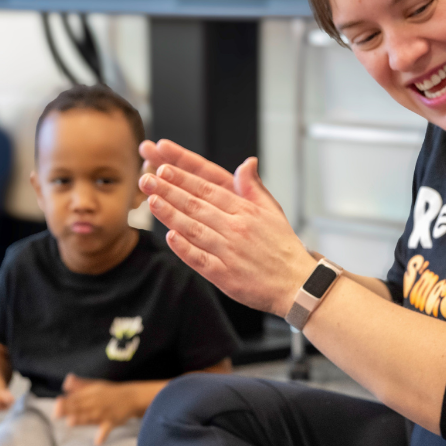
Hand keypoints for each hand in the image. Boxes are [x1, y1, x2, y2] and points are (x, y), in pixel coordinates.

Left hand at [52, 374, 141, 445]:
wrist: (132, 397)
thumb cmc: (111, 392)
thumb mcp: (95, 385)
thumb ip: (80, 384)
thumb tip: (65, 382)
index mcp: (90, 394)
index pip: (76, 398)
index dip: (66, 401)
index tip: (56, 403)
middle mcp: (95, 403)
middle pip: (80, 407)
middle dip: (69, 409)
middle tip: (56, 413)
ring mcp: (104, 413)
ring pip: (90, 417)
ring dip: (81, 419)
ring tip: (71, 422)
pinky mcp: (112, 422)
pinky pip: (107, 429)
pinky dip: (103, 435)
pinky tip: (97, 442)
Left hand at [137, 140, 314, 317]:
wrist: (297, 283)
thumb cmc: (282, 247)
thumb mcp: (272, 211)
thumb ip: (254, 187)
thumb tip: (247, 162)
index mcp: (246, 211)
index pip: (208, 189)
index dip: (184, 178)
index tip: (164, 168)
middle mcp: (236, 228)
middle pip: (196, 205)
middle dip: (169, 190)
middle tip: (147, 179)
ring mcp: (229, 252)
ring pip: (194, 229)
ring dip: (171, 214)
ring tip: (151, 201)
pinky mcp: (224, 275)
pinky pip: (200, 259)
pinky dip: (184, 248)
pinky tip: (170, 236)